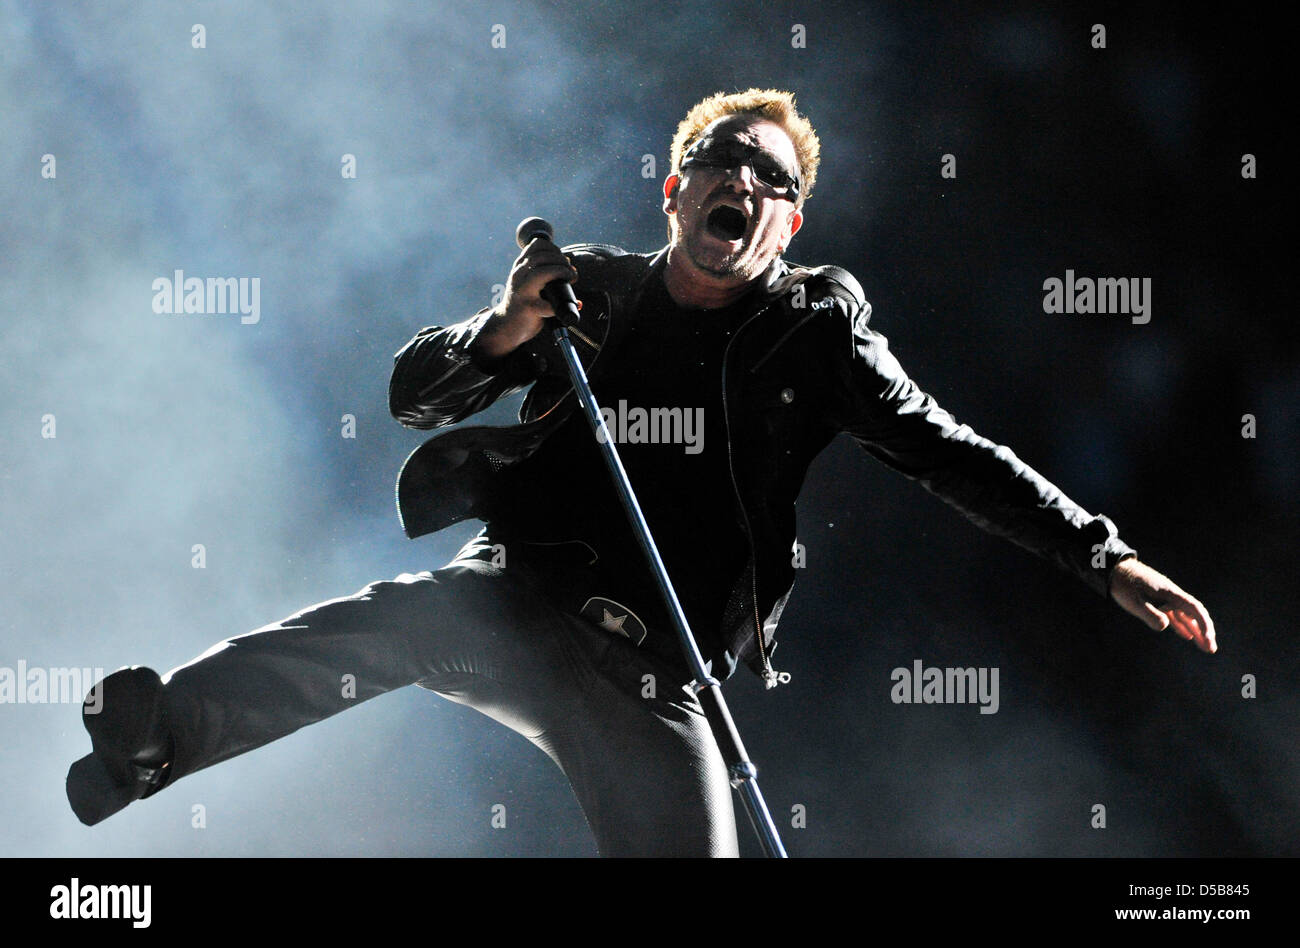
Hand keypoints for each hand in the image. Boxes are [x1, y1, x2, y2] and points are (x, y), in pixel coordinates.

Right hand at [476, 237, 578, 359]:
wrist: (506, 327)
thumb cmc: (523, 305)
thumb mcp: (530, 285)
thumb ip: (547, 279)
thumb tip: (574, 281)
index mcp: (520, 267)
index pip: (536, 245)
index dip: (555, 248)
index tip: (564, 260)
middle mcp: (518, 275)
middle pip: (541, 257)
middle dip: (561, 260)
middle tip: (571, 272)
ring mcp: (521, 291)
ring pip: (540, 272)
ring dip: (560, 272)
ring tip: (570, 279)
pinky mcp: (527, 308)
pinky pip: (546, 303)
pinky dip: (558, 304)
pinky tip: (563, 306)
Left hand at [1109, 557, 1216, 652]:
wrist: (1115, 570)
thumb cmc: (1124, 585)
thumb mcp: (1134, 601)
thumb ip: (1149, 613)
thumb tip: (1165, 626)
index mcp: (1170, 593)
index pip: (1194, 608)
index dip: (1203, 623)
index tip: (1207, 638)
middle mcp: (1173, 595)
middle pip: (1194, 613)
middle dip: (1204, 631)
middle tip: (1211, 649)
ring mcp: (1167, 598)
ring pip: (1186, 616)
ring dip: (1195, 630)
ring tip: (1205, 647)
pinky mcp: (1159, 601)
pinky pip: (1175, 615)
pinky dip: (1182, 625)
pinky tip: (1187, 636)